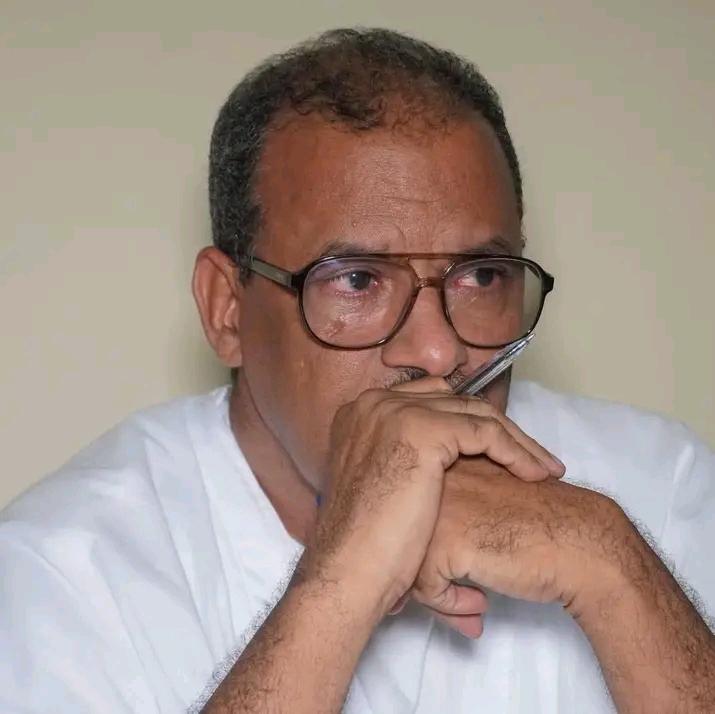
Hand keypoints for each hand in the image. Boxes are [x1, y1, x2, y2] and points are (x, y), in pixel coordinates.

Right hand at [302, 378, 564, 620]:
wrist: (349, 569)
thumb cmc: (364, 543)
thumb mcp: (382, 487)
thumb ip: (402, 464)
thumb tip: (433, 473)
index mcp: (363, 413)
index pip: (431, 401)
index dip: (469, 423)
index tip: (499, 452)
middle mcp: (376, 403)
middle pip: (456, 401)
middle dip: (498, 429)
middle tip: (530, 459)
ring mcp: (397, 412)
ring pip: (476, 413)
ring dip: (517, 441)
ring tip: (543, 469)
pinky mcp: (422, 429)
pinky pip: (486, 432)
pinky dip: (517, 452)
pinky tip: (535, 475)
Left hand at [412, 456, 618, 635]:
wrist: (583, 543)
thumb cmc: (546, 528)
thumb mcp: (494, 506)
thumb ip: (460, 516)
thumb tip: (433, 553)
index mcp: (450, 465)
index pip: (413, 511)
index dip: (423, 548)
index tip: (443, 575)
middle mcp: (438, 480)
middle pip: (405, 533)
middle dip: (421, 573)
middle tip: (445, 598)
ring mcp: (440, 508)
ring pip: (407, 559)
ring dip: (434, 594)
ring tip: (467, 607)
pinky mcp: (447, 540)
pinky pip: (424, 585)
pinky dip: (447, 605)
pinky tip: (478, 607)